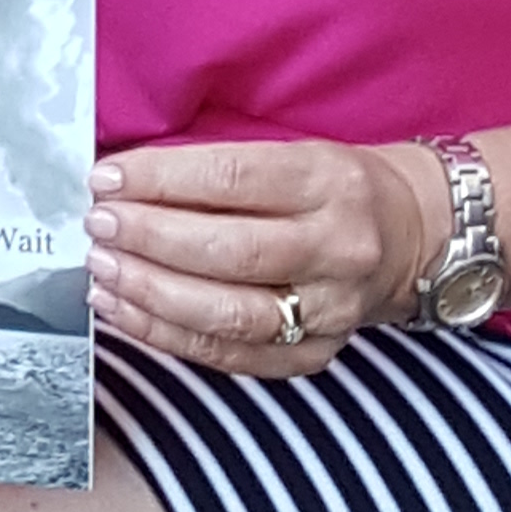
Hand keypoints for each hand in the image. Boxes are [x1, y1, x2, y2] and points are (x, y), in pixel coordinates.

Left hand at [88, 131, 443, 371]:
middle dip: (149, 239)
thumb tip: (125, 183)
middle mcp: (337, 248)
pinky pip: (231, 357)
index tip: (106, 179)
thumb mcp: (296, 154)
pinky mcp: (316, 356)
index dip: (161, 180)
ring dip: (151, 293)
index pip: (234, 178)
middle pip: (229, 251)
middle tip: (98, 227)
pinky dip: (169, 336)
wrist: (412, 237)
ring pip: (227, 314)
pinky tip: (127, 311)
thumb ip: (219, 170)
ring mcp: (330, 310)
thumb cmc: (334, 189)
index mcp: (330, 181)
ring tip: (102, 272)